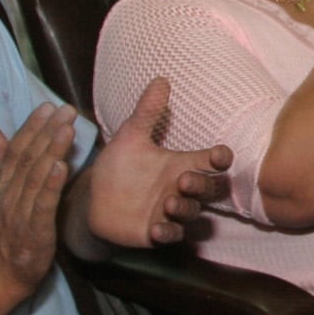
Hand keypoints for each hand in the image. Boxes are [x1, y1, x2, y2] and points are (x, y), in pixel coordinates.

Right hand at [0, 102, 78, 298]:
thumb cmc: (2, 235)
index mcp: (0, 186)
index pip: (15, 151)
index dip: (31, 127)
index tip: (47, 106)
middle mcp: (8, 196)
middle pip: (27, 159)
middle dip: (46, 131)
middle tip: (65, 109)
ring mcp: (19, 214)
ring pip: (35, 177)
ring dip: (51, 151)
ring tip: (67, 128)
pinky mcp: (33, 232)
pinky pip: (42, 206)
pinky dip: (51, 185)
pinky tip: (62, 166)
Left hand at [84, 77, 230, 247]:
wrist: (93, 200)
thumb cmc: (118, 168)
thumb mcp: (130, 138)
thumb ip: (146, 112)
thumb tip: (161, 79)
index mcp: (180, 164)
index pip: (210, 161)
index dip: (219, 159)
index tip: (220, 154)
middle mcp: (180, 189)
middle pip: (208, 189)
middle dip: (201, 184)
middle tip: (184, 179)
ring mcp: (170, 212)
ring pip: (193, 212)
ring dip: (185, 209)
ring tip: (169, 203)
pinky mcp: (156, 231)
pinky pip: (172, 235)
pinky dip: (168, 232)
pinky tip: (156, 227)